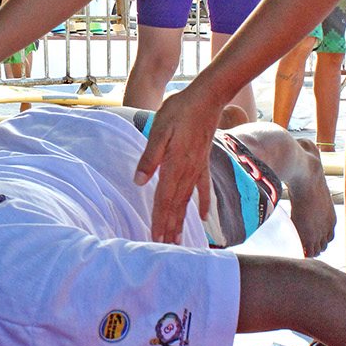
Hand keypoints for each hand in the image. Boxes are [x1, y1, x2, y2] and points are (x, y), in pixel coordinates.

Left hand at [134, 84, 222, 242]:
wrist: (207, 97)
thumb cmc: (179, 110)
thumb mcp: (158, 129)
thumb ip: (150, 157)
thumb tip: (139, 182)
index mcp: (174, 165)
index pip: (163, 199)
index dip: (158, 220)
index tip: (155, 239)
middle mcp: (187, 171)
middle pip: (176, 205)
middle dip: (169, 227)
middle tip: (164, 248)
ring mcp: (197, 168)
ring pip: (188, 201)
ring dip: (182, 221)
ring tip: (179, 240)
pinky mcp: (203, 162)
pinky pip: (203, 188)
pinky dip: (204, 204)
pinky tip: (205, 217)